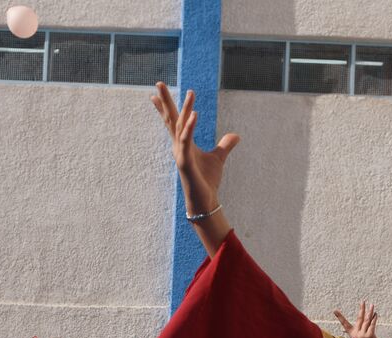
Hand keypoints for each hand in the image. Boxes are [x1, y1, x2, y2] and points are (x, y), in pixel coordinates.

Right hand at [151, 82, 239, 219]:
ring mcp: (180, 153)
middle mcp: (178, 146)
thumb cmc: (207, 180)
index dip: (164, 108)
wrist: (205, 200)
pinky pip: (186, 141)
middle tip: (158, 83)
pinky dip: (190, 127)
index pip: (172, 122)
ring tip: (191, 92)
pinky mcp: (184, 162)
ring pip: (181, 126)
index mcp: (183, 144)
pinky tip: (195, 115)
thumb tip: (236, 135)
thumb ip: (225, 145)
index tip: (154, 94)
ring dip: (185, 109)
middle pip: (171, 119)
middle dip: (165, 101)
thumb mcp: (218, 158)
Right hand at [333, 301, 383, 337]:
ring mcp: (362, 336)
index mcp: (352, 336)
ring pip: (366, 321)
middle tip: (362, 301)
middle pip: (359, 319)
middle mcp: (356, 335)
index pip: (345, 325)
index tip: (335, 310)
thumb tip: (357, 333)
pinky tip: (376, 314)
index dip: (340, 317)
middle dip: (361, 309)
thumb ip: (359, 337)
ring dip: (370, 312)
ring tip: (371, 304)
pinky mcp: (369, 336)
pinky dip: (374, 319)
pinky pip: (372, 325)